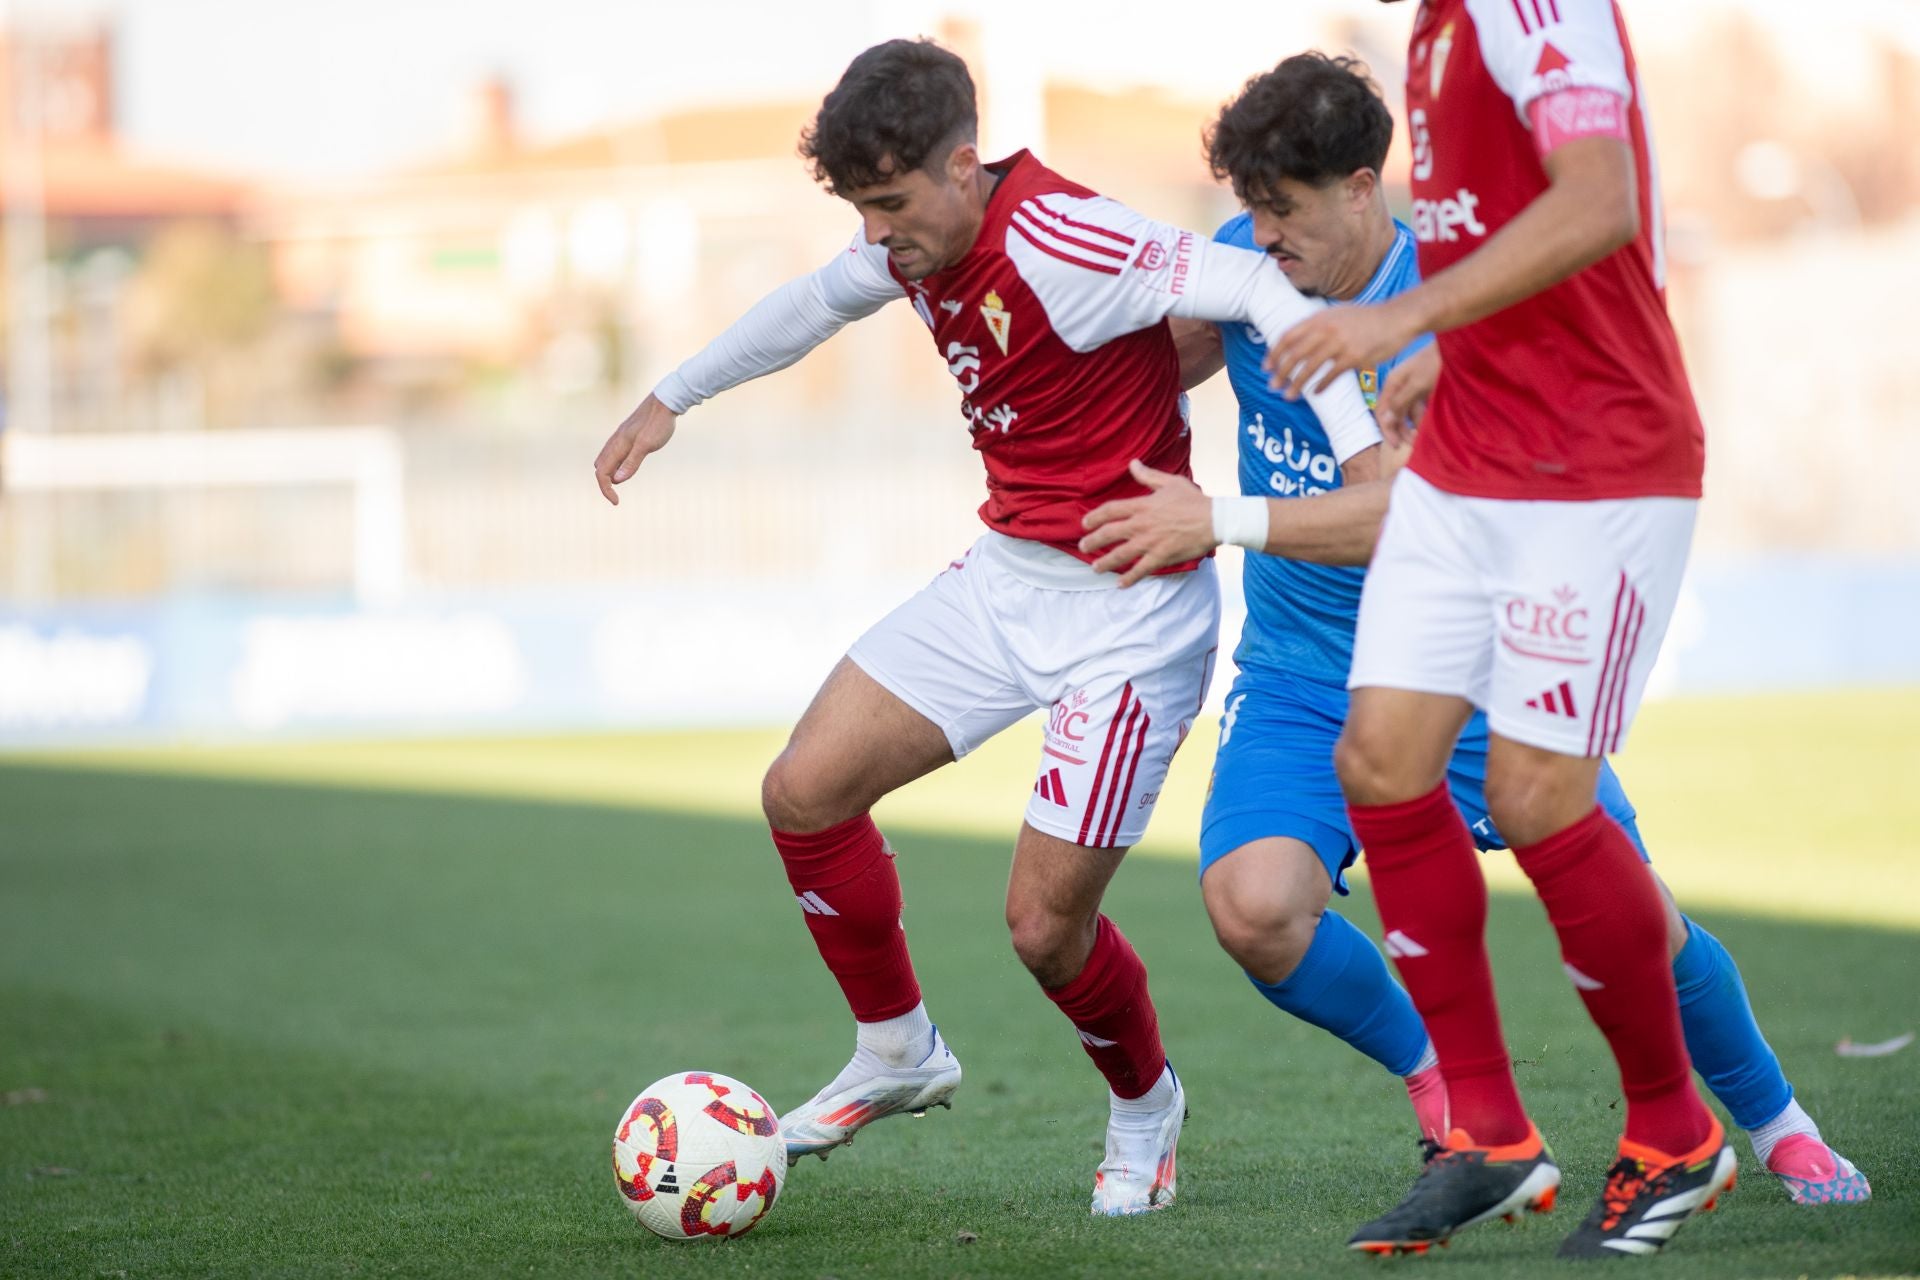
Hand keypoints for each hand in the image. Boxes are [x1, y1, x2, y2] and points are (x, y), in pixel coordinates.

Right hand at [594, 394, 677, 504]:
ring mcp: (620, 438)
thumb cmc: (658, 424)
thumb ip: (631, 462)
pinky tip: (627, 467)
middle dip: (605, 484)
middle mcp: (615, 442)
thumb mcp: (647, 445)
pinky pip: (614, 454)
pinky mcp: (627, 435)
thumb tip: (616, 481)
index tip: (617, 502)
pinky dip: (615, 465)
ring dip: (609, 474)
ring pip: (605, 460)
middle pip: (600, 468)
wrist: (665, 403)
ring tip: (621, 483)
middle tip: (617, 497)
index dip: (606, 490)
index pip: (602, 473)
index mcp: (618, 446)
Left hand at [1078, 459, 1216, 587]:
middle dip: (1093, 541)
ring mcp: (1150, 542)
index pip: (1110, 510)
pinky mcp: (1161, 557)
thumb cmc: (1194, 500)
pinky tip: (1120, 584)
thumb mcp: (1170, 482)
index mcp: (1143, 505)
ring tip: (1095, 567)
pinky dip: (1129, 578)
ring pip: (1120, 554)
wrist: (1214, 520)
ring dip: (1105, 562)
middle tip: (1083, 546)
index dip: (1095, 517)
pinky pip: (1140, 570)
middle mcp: (1142, 525)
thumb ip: (1148, 475)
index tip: (1085, 523)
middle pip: (1109, 534)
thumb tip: (1133, 463)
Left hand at [1264, 297, 1421, 400]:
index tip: (1266, 366)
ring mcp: (1339, 343)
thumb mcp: (1339, 313)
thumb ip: (1319, 324)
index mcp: (1320, 317)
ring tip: (1288, 396)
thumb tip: (1299, 337)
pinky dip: (1321, 386)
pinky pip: (1330, 376)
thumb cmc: (1368, 318)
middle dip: (1280, 372)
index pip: (1288, 336)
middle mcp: (1326, 329)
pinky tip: (1315, 393)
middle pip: (1295, 354)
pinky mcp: (1353, 357)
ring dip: (1296, 384)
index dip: (1274, 353)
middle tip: (1272, 385)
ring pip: (1309, 368)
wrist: (1397, 318)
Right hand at [1377, 341, 1439, 451]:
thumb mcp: (1417, 384)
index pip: (1382, 413)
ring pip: (1407, 413)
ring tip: (1422, 436)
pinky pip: (1419, 408)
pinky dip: (1422, 417)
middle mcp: (1398, 389)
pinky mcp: (1423, 390)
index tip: (1395, 444)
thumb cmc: (1432, 362)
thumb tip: (1385, 420)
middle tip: (1411, 443)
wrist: (1451, 346)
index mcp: (1392, 386)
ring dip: (1413, 425)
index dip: (1387, 430)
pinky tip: (1428, 425)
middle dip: (1401, 430)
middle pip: (1394, 415)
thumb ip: (1400, 402)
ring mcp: (1411, 389)